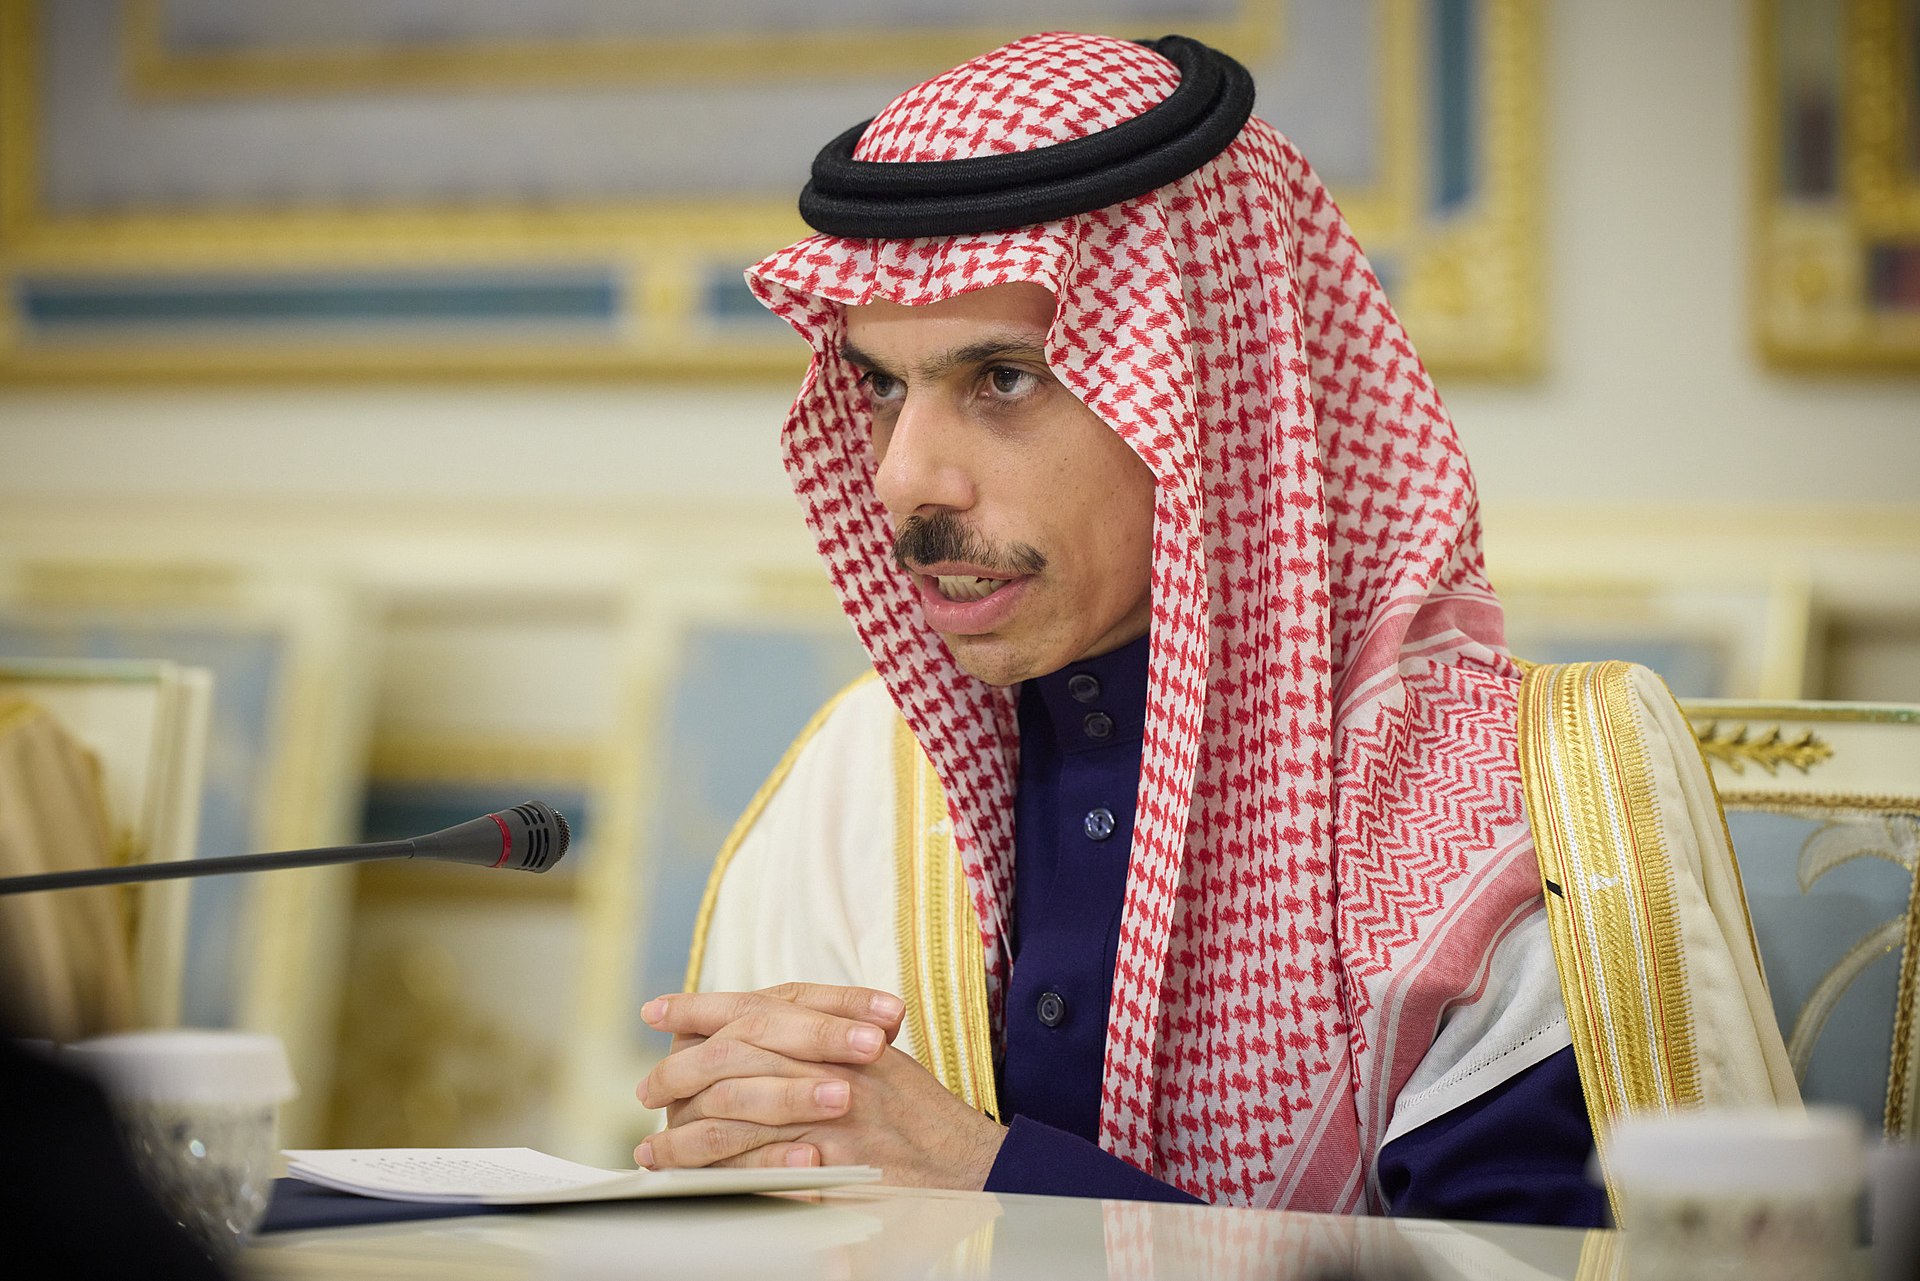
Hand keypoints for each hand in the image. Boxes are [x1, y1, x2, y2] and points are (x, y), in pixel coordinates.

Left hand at [634, 983, 1005, 1188]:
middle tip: (646, 1089)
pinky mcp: (831, 1161)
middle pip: (735, 1053)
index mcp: (838, 1030)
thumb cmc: (920, 1114)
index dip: (703, 1007)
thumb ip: (818, 1042)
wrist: (970, 1162)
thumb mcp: (874, 1058)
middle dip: (680, 1071)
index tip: (658, 1010)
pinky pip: (759, 1165)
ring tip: (653, 1148)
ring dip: (686, 1132)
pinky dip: (716, 1172)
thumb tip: (750, 1035)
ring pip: (737, 1111)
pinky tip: (690, 1181)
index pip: (758, 1006)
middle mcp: (831, 1062)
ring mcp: (831, 1112)